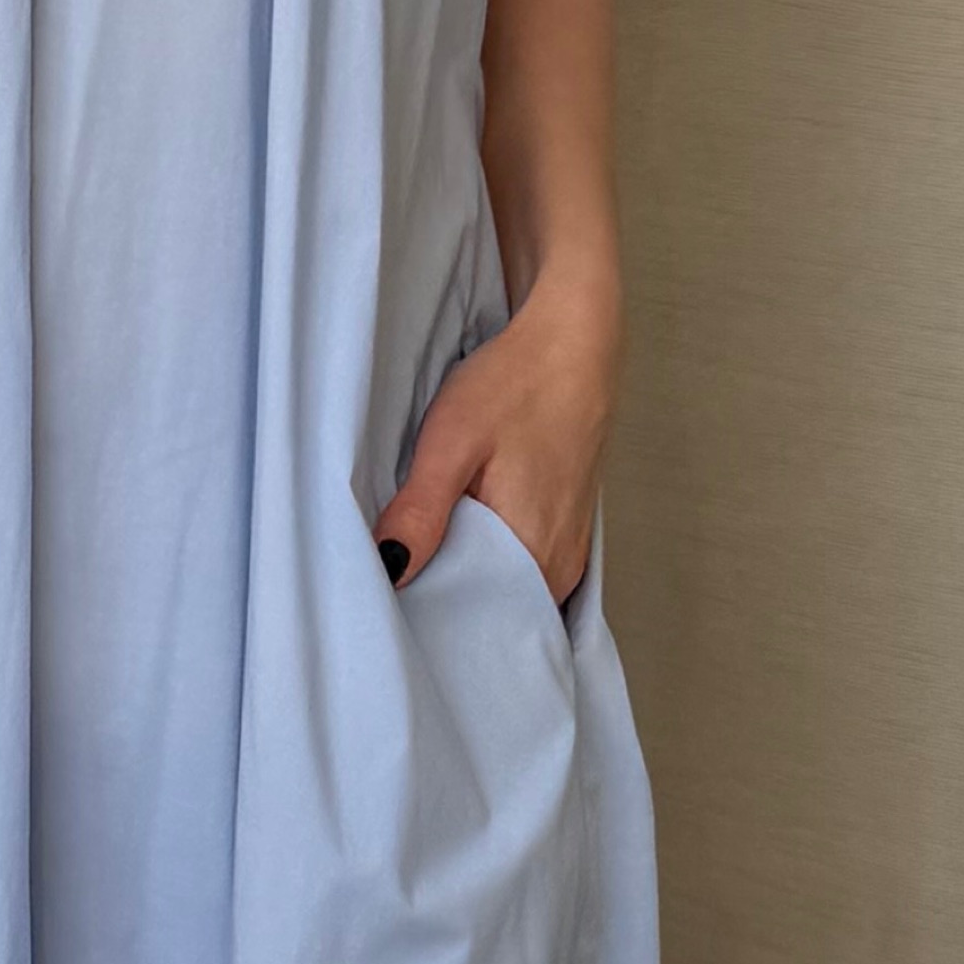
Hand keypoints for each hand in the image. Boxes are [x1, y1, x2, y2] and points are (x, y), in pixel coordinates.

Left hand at [376, 281, 618, 605]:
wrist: (574, 344)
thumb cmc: (516, 385)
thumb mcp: (452, 442)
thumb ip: (421, 512)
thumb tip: (389, 572)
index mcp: (532, 552)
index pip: (471, 619)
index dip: (427, 613)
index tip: (389, 601)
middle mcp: (559, 566)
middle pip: (490, 611)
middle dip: (444, 601)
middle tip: (397, 575)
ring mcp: (569, 551)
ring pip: (506, 590)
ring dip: (467, 578)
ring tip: (425, 555)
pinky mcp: (569, 531)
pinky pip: (524, 569)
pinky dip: (491, 561)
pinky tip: (461, 535)